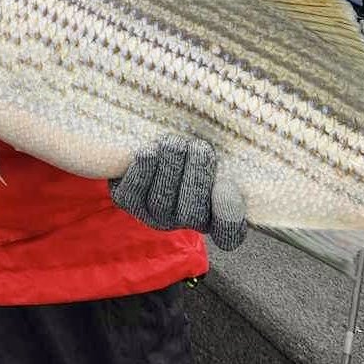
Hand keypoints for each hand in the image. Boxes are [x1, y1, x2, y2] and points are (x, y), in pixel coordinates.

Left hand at [110, 135, 247, 250]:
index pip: (228, 234)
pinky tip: (149, 151)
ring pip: (162, 201)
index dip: (228, 218)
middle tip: (198, 146)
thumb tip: (236, 171)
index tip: (226, 186)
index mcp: (216, 209)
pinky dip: (143, 169)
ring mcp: (154, 213)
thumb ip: (230, 155)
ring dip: (170, 167)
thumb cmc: (195, 135)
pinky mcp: (127, 200)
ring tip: (173, 143)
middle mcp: (185, 219)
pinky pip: (134, 192)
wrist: (153, 129)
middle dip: (197, 174)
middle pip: (193, 213)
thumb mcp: (219, 143)